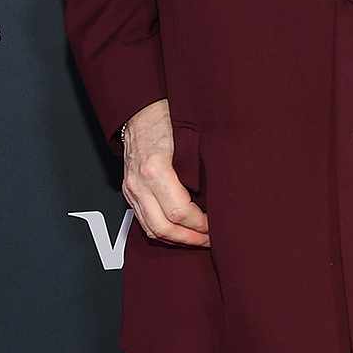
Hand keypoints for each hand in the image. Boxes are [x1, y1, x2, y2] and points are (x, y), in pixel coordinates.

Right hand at [122, 100, 209, 247]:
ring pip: (150, 229)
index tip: (215, 226)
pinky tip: (179, 231)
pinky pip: (143, 220)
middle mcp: (139, 182)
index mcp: (156, 169)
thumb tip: (224, 193)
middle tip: (209, 240)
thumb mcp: (190, 139)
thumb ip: (201, 168)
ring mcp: (131, 188)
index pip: (179, 212)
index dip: (200, 224)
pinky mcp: (128, 191)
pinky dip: (161, 231)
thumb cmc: (166, 119)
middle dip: (189, 239)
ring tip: (197, 239)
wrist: (140, 111)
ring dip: (175, 240)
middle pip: (163, 227)